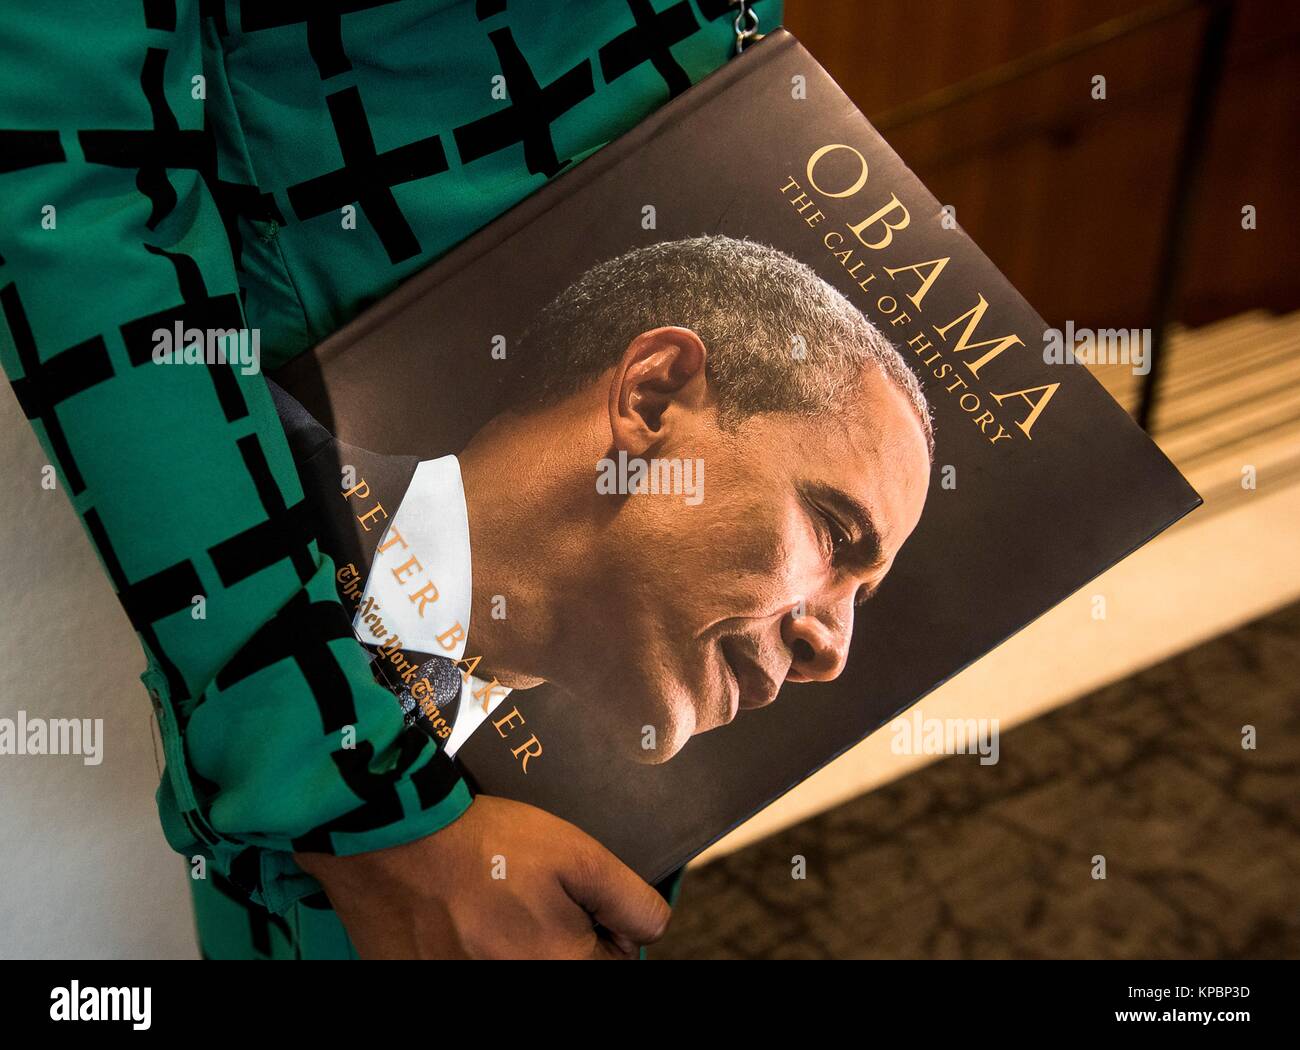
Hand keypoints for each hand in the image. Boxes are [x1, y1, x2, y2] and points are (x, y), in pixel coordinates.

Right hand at [293, 794, 670, 958]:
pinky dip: (473, 941)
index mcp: (561, 969)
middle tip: (528, 887)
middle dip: (559, 929)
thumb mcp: (577, 855)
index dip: (602, 919)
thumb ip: (627, 899)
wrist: (392, 839)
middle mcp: (516, 986)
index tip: (572, 889)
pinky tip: (462, 908)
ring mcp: (468, 984)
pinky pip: (473, 959)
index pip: (615, 960)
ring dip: (516, 936)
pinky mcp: (429, 976)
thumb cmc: (488, 844)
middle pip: (565, 962)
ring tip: (492, 894)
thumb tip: (651, 928)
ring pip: (519, 961)